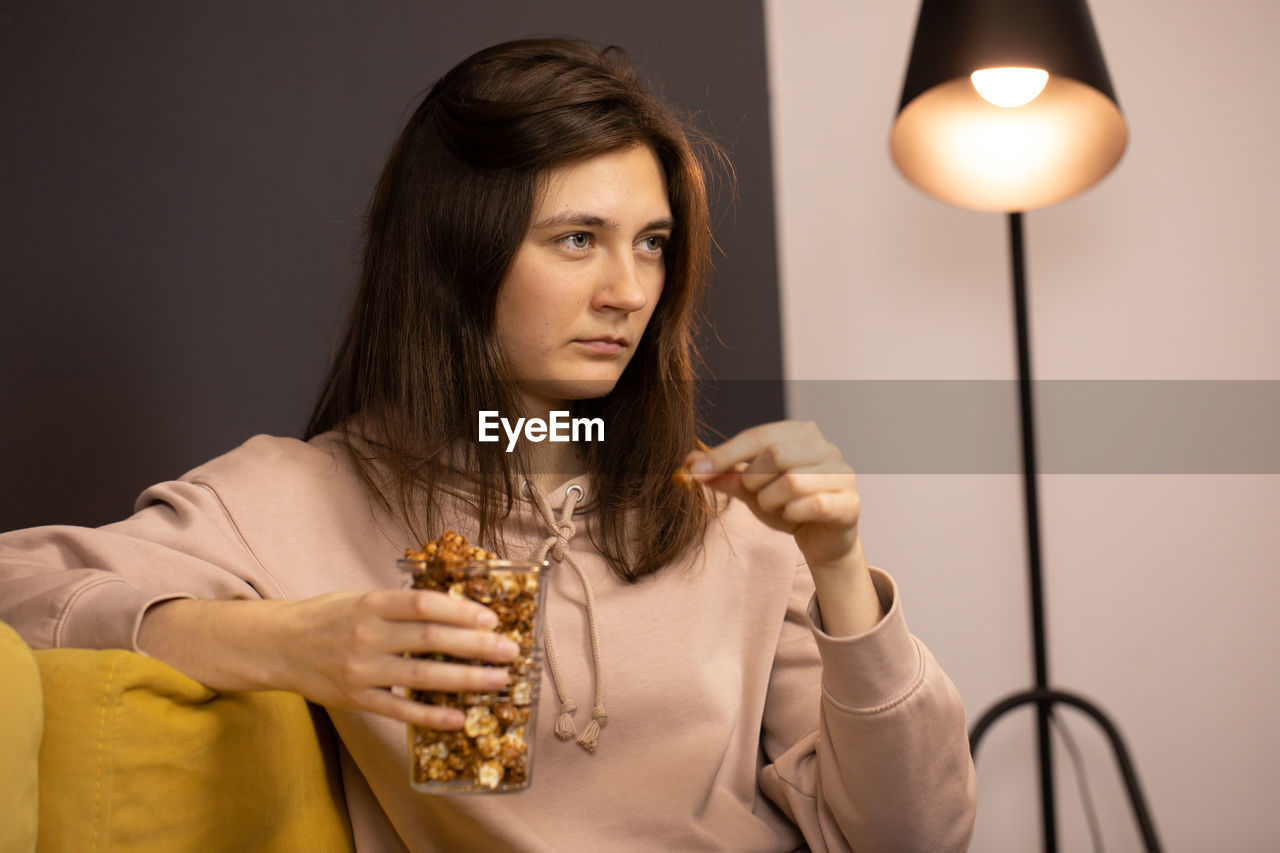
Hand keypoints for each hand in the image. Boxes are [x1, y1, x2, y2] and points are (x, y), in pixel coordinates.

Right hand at [277, 589, 518, 728]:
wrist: (277, 646)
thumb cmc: (328, 617)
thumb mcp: (361, 599)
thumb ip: (401, 606)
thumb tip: (455, 610)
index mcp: (372, 604)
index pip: (424, 604)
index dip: (461, 610)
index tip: (491, 619)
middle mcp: (368, 635)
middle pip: (432, 639)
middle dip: (477, 646)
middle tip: (510, 651)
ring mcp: (362, 669)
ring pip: (423, 676)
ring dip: (466, 679)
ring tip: (498, 681)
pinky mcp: (356, 698)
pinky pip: (400, 710)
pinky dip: (432, 715)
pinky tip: (459, 717)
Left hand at [686, 420, 861, 569]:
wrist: (823, 540)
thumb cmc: (788, 506)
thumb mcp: (752, 490)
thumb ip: (727, 475)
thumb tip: (690, 462)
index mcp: (802, 433)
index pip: (759, 435)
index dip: (725, 453)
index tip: (698, 470)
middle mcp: (826, 447)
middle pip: (775, 454)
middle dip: (753, 480)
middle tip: (754, 494)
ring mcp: (842, 473)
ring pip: (792, 481)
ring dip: (771, 500)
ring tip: (776, 507)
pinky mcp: (849, 502)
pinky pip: (811, 505)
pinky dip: (792, 514)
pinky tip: (794, 517)